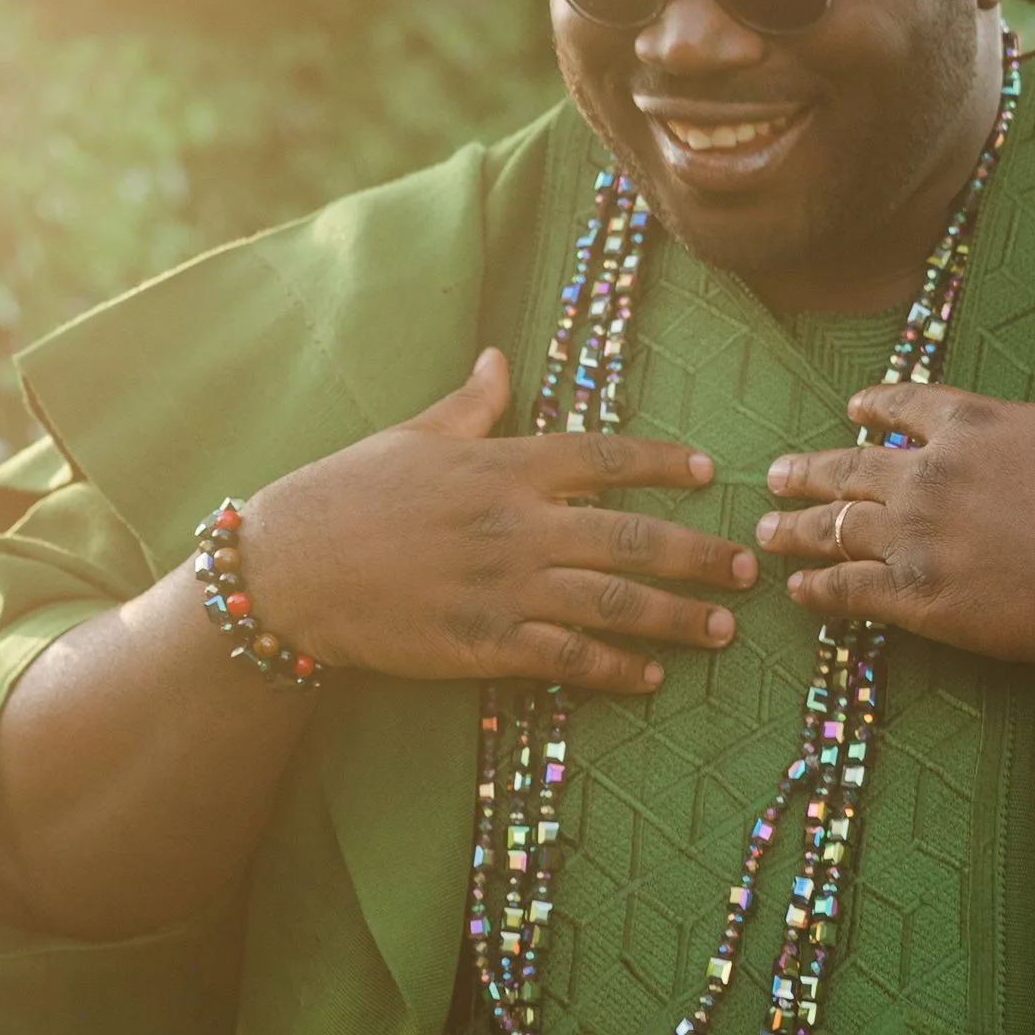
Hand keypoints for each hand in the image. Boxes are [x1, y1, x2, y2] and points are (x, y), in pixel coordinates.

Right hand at [247, 346, 754, 693]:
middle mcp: (516, 523)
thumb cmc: (345, 494)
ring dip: (675, 616)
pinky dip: (615, 668)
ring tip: (720, 628)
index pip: (607, 456)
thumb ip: (469, 405)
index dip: (666, 463)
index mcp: (504, 464)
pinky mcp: (483, 642)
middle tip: (746, 568)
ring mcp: (503, 586)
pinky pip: (568, 657)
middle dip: (698, 554)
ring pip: (613, 601)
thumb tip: (499, 358)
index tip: (710, 471)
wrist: (288, 570)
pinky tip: (650, 676)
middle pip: (631, 537)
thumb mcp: (411, 436)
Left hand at [756, 321, 1034, 663]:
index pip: (904, 407)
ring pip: (834, 528)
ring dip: (796, 530)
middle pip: (850, 469)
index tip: (851, 410)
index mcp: (973, 424)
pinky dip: (818, 591)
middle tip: (776, 475)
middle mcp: (931, 474)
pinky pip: (846, 590)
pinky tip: (798, 593)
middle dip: (809, 473)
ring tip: (767, 530)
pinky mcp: (916, 594)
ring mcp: (917, 535)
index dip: (874, 408)